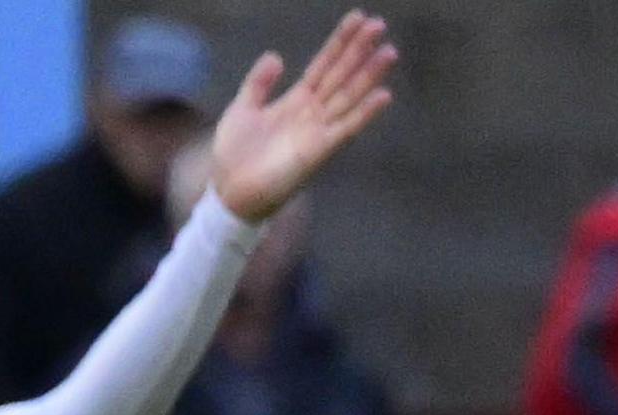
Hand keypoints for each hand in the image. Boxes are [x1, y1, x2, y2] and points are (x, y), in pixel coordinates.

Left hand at [206, 11, 398, 221]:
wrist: (229, 193)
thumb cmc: (235, 156)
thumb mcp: (242, 110)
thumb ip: (258, 84)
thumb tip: (275, 56)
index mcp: (295, 100)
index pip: (323, 65)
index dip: (339, 42)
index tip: (358, 18)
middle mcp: (312, 113)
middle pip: (340, 75)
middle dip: (359, 51)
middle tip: (379, 24)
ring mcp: (318, 131)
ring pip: (348, 96)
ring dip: (369, 75)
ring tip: (389, 51)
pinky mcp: (318, 151)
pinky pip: (346, 129)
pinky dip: (364, 113)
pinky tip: (383, 95)